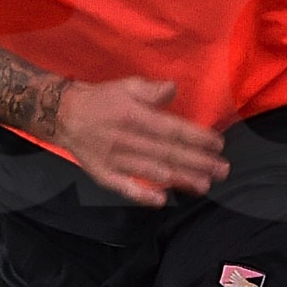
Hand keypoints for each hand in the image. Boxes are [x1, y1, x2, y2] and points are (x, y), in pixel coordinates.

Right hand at [51, 77, 229, 205]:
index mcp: (133, 116)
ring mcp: (114, 159)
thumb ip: (151, 89)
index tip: (218, 145)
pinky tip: (161, 200)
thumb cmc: (102, 100)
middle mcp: (125, 139)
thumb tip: (173, 89)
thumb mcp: (126, 85)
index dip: (196, 138)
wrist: (64, 115)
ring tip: (204, 185)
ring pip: (151, 171)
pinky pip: (124, 187)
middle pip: (167, 152)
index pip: (171, 129)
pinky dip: (141, 195)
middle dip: (198, 162)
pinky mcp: (103, 175)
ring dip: (180, 179)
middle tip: (223, 170)